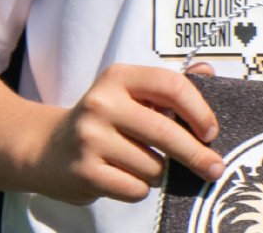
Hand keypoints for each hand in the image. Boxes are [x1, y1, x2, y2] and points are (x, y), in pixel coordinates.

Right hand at [30, 65, 222, 202]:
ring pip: (154, 167)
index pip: (171, 86)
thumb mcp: (129, 93)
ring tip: (142, 165)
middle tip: (215, 168)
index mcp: (118, 77)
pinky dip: (139, 188)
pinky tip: (124, 177)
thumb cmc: (102, 121)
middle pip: (166, 132)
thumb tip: (208, 73)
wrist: (47, 149)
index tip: (211, 132)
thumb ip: (168, 86)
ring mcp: (91, 138)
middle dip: (197, 155)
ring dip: (159, 173)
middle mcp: (102, 103)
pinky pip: (136, 189)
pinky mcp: (86, 172)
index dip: (199, 111)